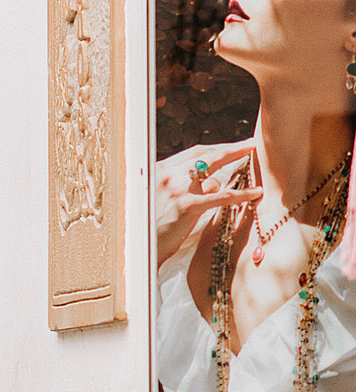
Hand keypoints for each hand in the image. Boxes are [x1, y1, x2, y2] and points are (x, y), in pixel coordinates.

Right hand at [154, 141, 258, 267]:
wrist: (137, 247)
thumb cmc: (150, 226)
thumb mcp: (159, 197)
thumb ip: (182, 185)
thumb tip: (213, 181)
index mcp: (159, 171)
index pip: (194, 153)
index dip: (217, 148)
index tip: (234, 146)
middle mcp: (168, 175)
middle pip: (207, 156)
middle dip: (233, 148)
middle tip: (252, 144)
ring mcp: (177, 189)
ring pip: (215, 174)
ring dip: (236, 172)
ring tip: (255, 172)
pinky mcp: (188, 206)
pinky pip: (222, 196)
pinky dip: (242, 193)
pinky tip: (255, 192)